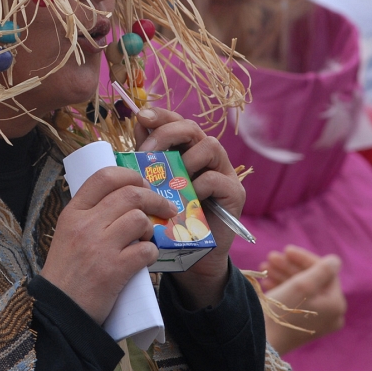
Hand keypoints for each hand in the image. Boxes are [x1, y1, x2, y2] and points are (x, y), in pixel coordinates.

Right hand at [42, 166, 177, 324]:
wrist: (58, 309)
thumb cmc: (66, 271)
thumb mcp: (68, 234)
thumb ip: (90, 215)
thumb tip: (123, 199)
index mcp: (73, 212)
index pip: (104, 177)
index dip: (129, 175)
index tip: (142, 183)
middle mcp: (85, 224)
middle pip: (130, 194)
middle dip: (154, 198)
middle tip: (164, 208)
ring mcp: (99, 246)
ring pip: (140, 219)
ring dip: (150, 229)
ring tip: (146, 239)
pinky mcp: (114, 269)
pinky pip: (146, 249)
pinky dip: (152, 253)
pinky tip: (145, 258)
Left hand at [133, 107, 245, 309]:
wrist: (191, 255)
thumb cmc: (169, 218)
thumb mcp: (153, 187)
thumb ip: (146, 160)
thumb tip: (137, 129)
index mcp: (185, 150)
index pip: (174, 121)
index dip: (160, 115)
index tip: (141, 117)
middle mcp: (206, 156)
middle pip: (192, 127)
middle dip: (167, 134)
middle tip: (148, 153)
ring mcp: (223, 173)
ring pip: (210, 145)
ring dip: (185, 158)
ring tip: (170, 178)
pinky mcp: (234, 193)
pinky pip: (217, 178)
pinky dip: (199, 184)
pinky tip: (188, 196)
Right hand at [260, 245, 345, 354]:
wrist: (263, 342)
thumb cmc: (283, 311)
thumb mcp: (302, 285)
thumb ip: (321, 269)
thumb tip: (335, 260)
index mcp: (336, 304)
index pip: (325, 271)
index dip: (304, 258)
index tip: (286, 249)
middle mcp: (331, 314)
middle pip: (313, 280)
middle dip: (291, 266)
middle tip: (271, 257)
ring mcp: (317, 320)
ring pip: (303, 288)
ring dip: (284, 274)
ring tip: (265, 267)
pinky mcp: (302, 324)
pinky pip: (297, 299)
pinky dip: (283, 287)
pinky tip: (267, 281)